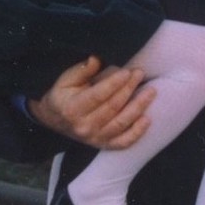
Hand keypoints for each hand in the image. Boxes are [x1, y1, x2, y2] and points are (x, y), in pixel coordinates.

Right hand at [28, 57, 156, 148]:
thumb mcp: (66, 79)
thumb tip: (97, 59)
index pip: (98, 96)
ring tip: (150, 91)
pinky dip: (137, 133)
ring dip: (138, 107)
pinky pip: (123, 142)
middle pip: (112, 107)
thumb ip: (82, 70)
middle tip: (139, 73)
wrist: (54, 118)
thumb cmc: (63, 94)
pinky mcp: (103, 144)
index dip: (114, 83)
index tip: (127, 71)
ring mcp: (95, 138)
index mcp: (73, 109)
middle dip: (129, 89)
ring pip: (121, 123)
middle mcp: (84, 127)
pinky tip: (147, 119)